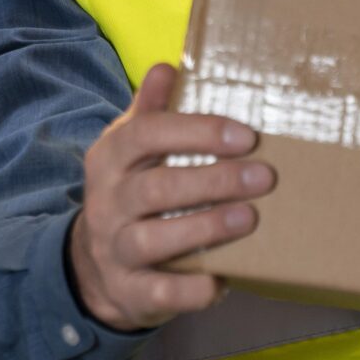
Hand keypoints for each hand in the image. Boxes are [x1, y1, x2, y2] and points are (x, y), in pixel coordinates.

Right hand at [69, 64, 274, 332]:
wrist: (93, 268)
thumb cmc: (130, 195)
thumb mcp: (130, 150)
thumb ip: (150, 113)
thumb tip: (168, 66)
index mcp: (110, 159)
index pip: (145, 135)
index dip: (196, 132)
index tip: (245, 135)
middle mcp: (107, 203)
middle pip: (155, 188)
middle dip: (213, 181)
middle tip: (265, 176)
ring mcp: (114, 249)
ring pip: (154, 239)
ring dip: (205, 228)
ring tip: (250, 218)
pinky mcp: (128, 291)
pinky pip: (158, 292)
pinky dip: (190, 290)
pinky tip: (223, 281)